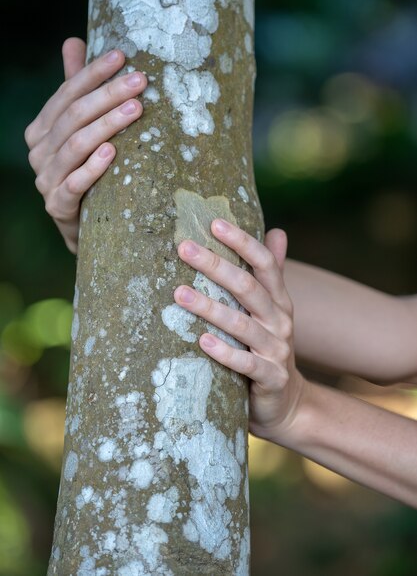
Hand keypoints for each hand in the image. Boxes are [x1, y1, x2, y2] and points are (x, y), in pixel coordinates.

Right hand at [24, 37, 146, 253]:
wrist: (83, 223)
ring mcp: (45, 179)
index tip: (122, 56)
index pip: (67, 94)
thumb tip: (74, 40)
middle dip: (107, 95)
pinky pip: (74, 183)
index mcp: (42, 129)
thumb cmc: (85, 170)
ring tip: (135, 109)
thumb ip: (75, 89)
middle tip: (140, 81)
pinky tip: (112, 153)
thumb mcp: (80, 128)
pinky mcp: (56, 205)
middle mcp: (39, 151)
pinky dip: (93, 168)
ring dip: (107, 125)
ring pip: (76, 145)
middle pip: (74, 116)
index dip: (92, 74)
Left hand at [174, 220, 306, 442]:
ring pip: (243, 325)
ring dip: (211, 308)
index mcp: (278, 301)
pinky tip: (201, 341)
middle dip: (216, 265)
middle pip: (248, 287)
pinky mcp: (270, 379)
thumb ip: (273, 272)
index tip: (214, 223)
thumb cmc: (267, 349)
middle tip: (184, 247)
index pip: (264, 264)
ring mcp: (277, 351)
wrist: (287, 403)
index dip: (243, 242)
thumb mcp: (273, 310)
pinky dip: (224, 353)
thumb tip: (278, 231)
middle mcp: (280, 321)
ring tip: (179, 293)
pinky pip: (246, 365)